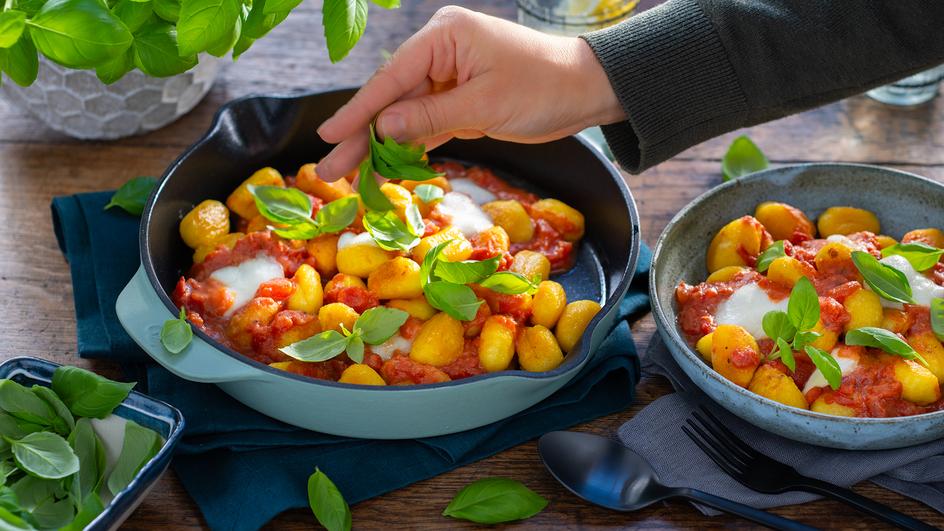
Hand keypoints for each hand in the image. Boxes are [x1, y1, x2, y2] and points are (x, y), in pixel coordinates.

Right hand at [315, 5, 623, 180]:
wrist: (586, 90)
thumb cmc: (543, 86)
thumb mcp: (485, 104)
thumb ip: (431, 117)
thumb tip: (383, 128)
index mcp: (444, 37)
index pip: (391, 78)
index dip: (358, 111)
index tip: (328, 136)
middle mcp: (441, 53)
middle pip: (392, 100)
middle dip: (361, 135)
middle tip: (327, 168)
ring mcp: (449, 77)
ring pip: (406, 117)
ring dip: (381, 147)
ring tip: (348, 176)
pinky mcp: (460, 101)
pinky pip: (427, 126)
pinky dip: (409, 148)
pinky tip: (384, 169)